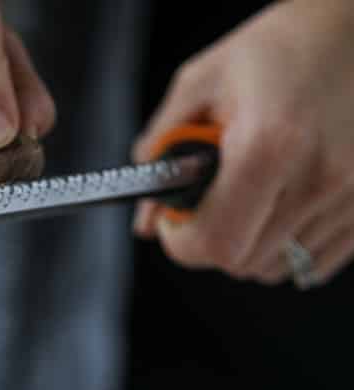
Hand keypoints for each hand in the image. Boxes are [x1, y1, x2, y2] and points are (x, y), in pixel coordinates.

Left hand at [133, 0, 353, 286]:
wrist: (353, 30)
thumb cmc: (278, 49)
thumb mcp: (203, 81)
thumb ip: (162, 150)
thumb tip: (146, 219)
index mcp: (270, 144)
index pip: (215, 244)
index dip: (182, 243)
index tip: (177, 221)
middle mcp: (318, 177)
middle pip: (241, 263)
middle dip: (213, 240)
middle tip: (211, 203)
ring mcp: (350, 198)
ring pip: (274, 269)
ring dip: (251, 246)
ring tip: (252, 196)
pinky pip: (312, 264)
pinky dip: (288, 248)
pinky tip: (284, 206)